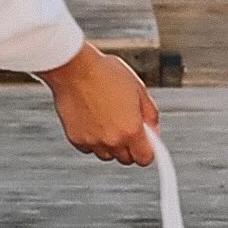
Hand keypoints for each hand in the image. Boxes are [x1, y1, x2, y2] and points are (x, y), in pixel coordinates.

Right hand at [40, 44, 159, 166]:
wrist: (74, 68)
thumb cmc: (104, 73)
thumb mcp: (138, 88)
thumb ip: (150, 114)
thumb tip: (153, 129)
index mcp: (131, 129)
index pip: (145, 159)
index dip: (146, 149)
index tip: (145, 142)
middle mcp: (112, 140)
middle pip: (126, 159)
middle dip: (128, 146)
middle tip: (125, 125)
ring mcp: (93, 141)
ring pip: (107, 155)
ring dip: (110, 144)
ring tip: (106, 120)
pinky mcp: (76, 139)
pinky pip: (88, 148)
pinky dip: (92, 139)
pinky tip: (92, 120)